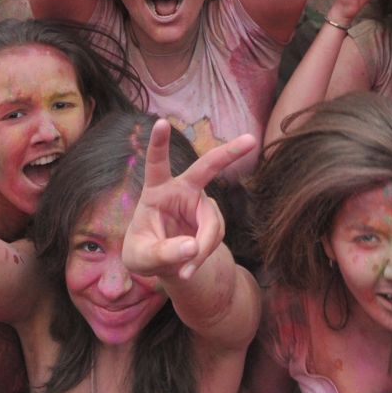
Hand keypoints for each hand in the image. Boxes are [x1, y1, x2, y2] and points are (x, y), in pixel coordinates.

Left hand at [122, 119, 252, 281]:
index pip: (157, 163)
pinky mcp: (212, 220)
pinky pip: (214, 237)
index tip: (161, 122)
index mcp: (157, 190)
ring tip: (185, 270)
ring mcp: (200, 205)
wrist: (163, 265)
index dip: (159, 143)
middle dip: (228, 154)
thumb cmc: (143, 252)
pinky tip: (190, 267)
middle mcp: (182, 191)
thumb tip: (193, 247)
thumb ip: (164, 252)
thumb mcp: (142, 258)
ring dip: (201, 249)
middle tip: (250, 140)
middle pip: (206, 168)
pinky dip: (203, 255)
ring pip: (211, 223)